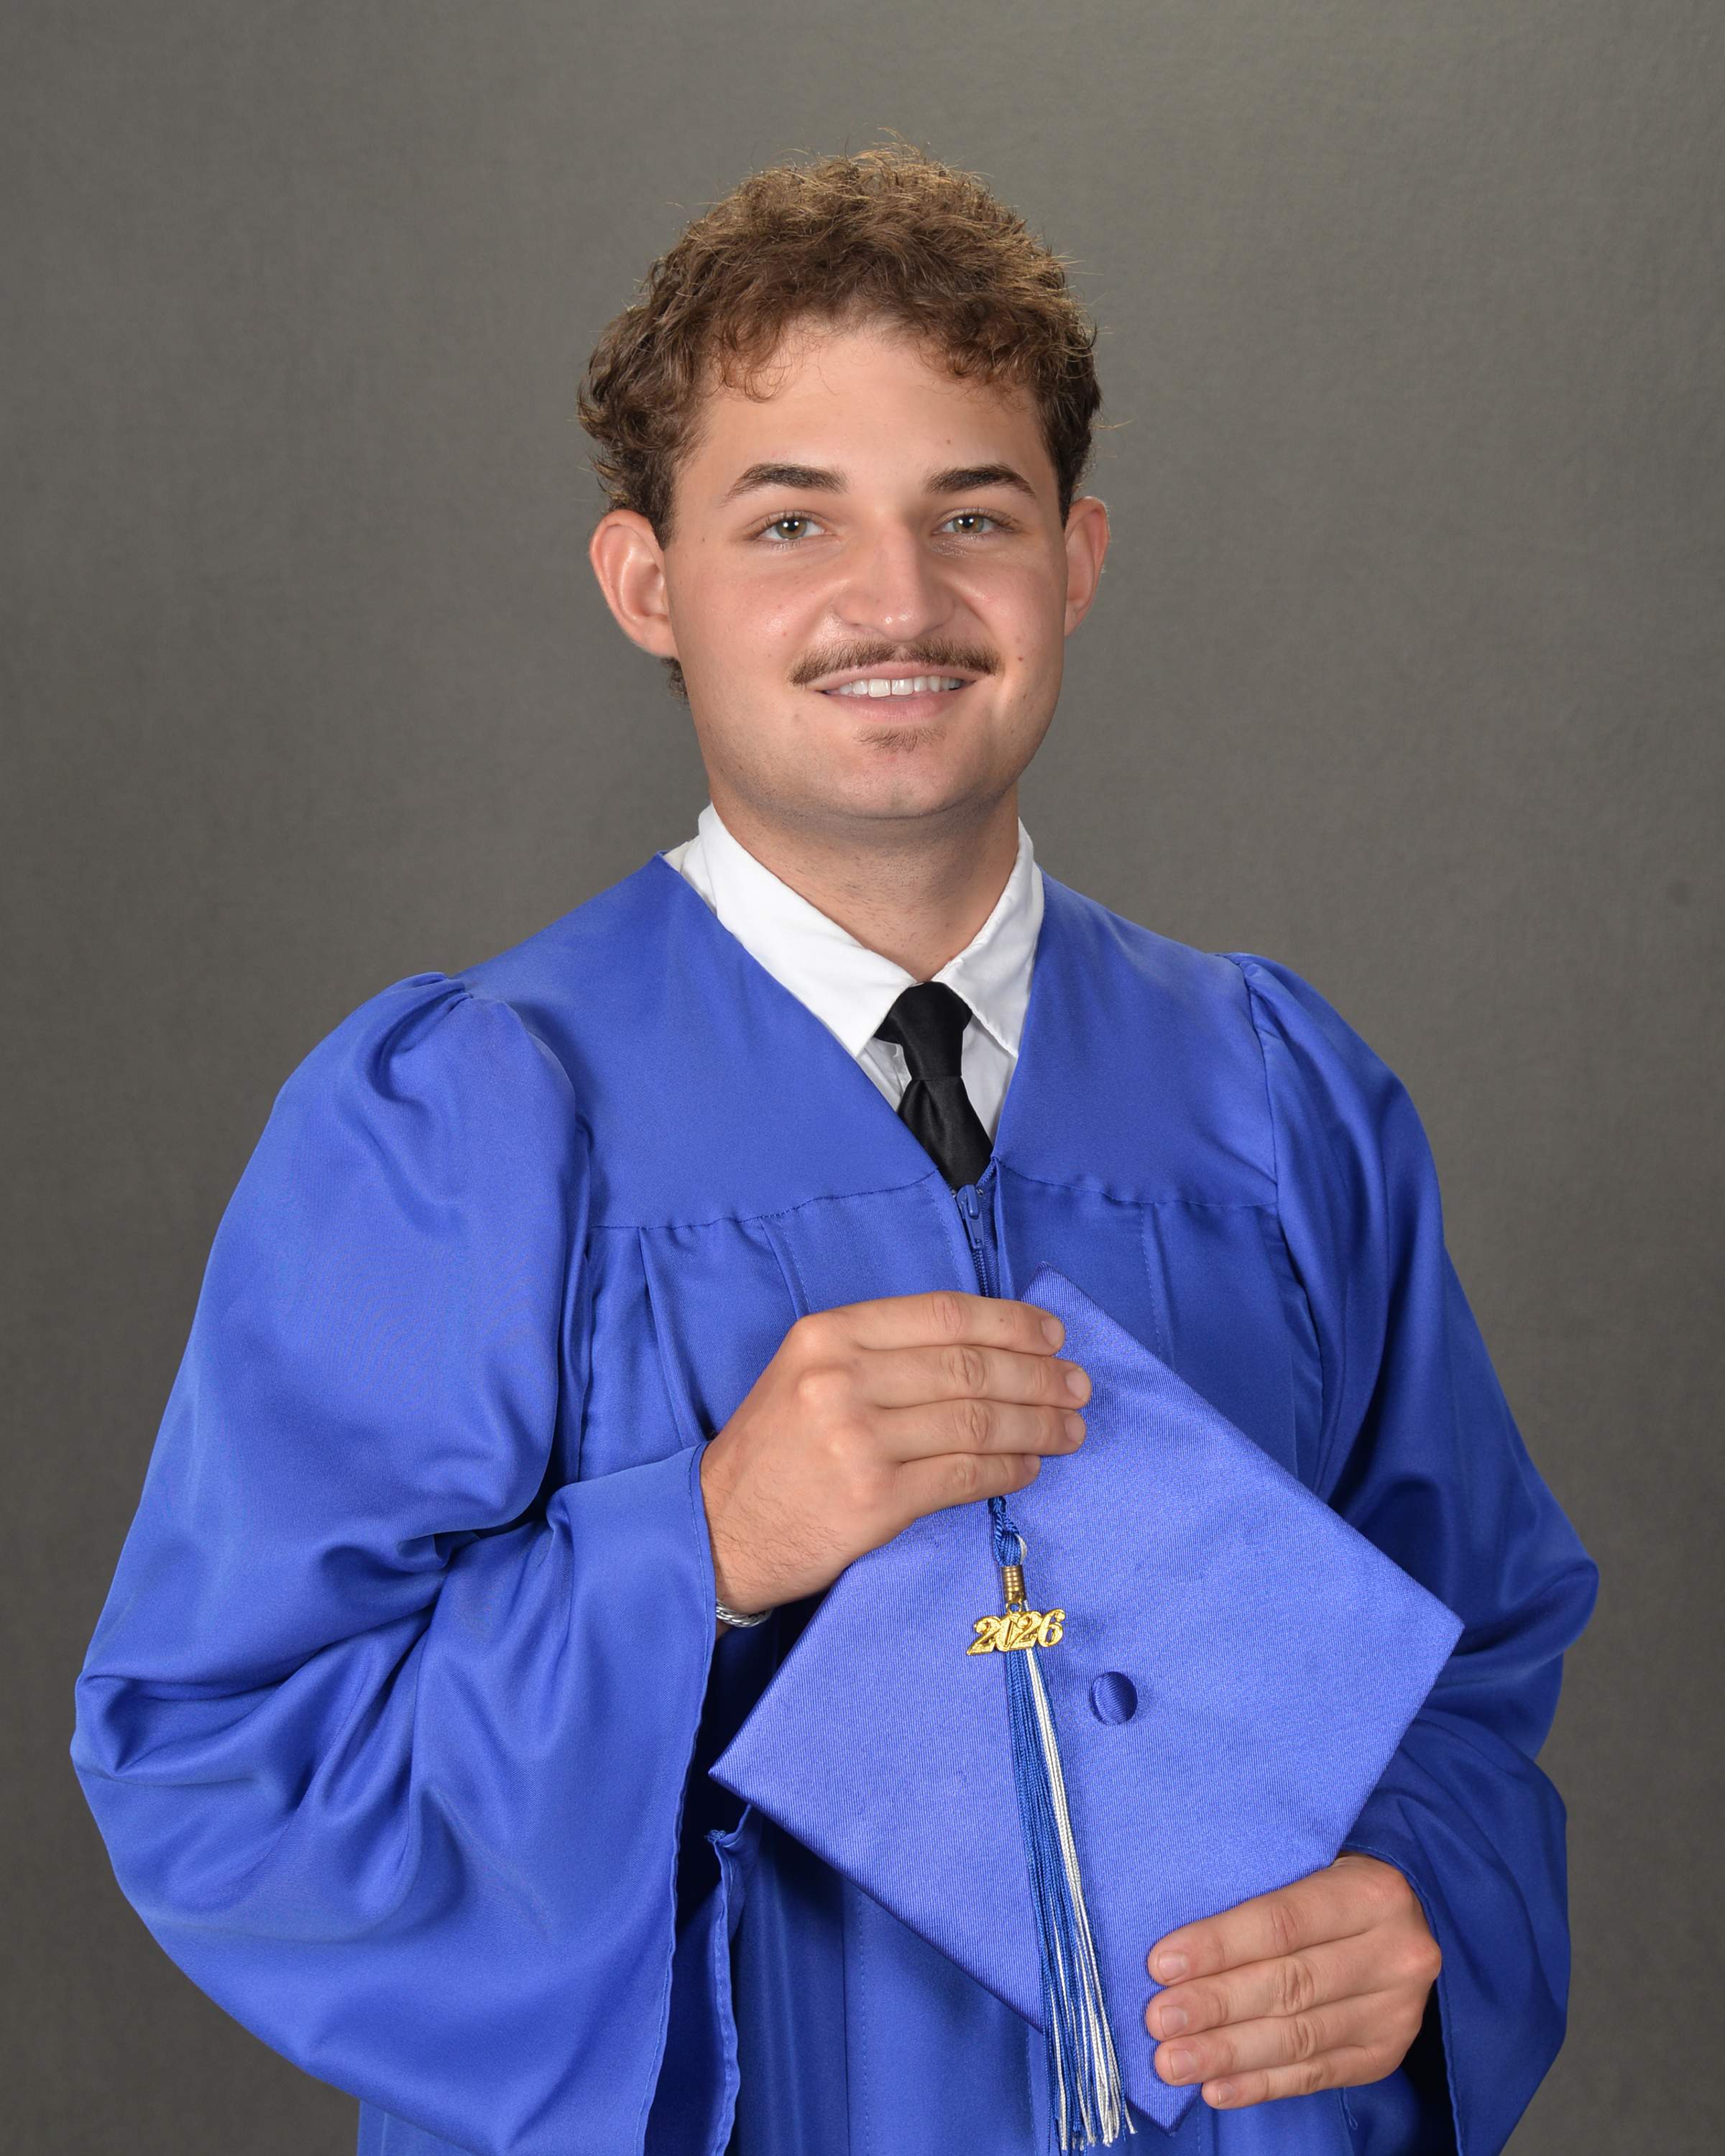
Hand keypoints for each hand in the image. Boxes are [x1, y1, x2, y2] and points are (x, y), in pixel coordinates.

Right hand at [699, 1291, 1088, 1614]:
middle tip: (1076, 1385)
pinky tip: (1030, 1466)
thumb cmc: (771, 1449)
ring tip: (1069, 1427)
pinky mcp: (874, 1501)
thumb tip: (986, 1347)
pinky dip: (1009, 1470)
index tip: (1051, 1335)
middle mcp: (841, 1380)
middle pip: (969, 1367)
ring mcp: (858, 1441)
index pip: (943, 1315)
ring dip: (1036, 1424)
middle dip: (1037, 1375)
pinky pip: (965, 1477)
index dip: (1010, 1322)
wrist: (717, 1529)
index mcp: (827, 1335)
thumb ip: (881, 1351)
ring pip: (977, 1421)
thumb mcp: (807, 1372)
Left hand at [1145, 1854, 1439, 2108]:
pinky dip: (1260, 2083)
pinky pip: (1316, 2075)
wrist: (1409, 1921)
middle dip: (1216, 2005)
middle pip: (1289, 1984)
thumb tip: (1175, 1947)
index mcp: (1372, 1892)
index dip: (1218, 1946)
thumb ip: (1257, 1891)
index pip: (1282, 1923)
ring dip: (1228, 2053)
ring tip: (1174, 2061)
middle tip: (1159, 2021)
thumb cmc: (1333, 1885)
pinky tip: (1216, 2088)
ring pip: (1299, 2037)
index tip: (1162, 1965)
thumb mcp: (1309, 1864)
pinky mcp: (1386, 2053)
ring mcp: (1396, 2011)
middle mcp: (1395, 1953)